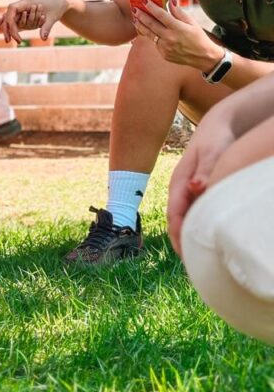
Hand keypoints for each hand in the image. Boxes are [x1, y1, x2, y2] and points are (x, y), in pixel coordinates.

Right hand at [3, 0, 67, 42]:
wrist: (60, 3)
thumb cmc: (56, 8)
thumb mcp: (52, 18)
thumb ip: (46, 27)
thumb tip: (43, 38)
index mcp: (26, 2)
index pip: (11, 9)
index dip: (10, 21)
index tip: (13, 34)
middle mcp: (22, 5)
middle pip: (9, 16)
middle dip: (7, 28)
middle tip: (7, 41)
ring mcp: (22, 10)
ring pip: (11, 20)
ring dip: (10, 30)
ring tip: (11, 40)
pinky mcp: (25, 14)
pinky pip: (17, 21)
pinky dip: (14, 29)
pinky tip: (14, 37)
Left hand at [132, 0, 220, 69]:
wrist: (203, 57)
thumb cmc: (198, 37)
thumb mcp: (192, 22)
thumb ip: (179, 12)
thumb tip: (171, 0)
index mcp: (178, 28)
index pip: (161, 15)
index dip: (152, 7)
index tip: (145, 1)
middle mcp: (170, 38)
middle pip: (151, 25)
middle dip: (141, 16)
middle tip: (134, 9)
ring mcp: (165, 48)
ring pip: (149, 35)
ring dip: (141, 26)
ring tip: (135, 19)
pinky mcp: (164, 54)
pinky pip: (155, 43)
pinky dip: (151, 36)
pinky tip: (146, 30)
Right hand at [167, 112, 235, 257]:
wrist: (218, 125)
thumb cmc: (217, 139)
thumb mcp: (213, 152)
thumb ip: (205, 171)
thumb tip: (197, 188)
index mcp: (179, 183)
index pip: (174, 215)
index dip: (178, 236)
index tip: (187, 256)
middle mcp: (180, 189)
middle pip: (176, 221)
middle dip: (182, 243)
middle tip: (194, 266)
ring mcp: (187, 191)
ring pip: (184, 219)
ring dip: (188, 237)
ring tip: (199, 259)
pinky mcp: (196, 191)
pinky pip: (192, 214)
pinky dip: (196, 227)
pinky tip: (206, 238)